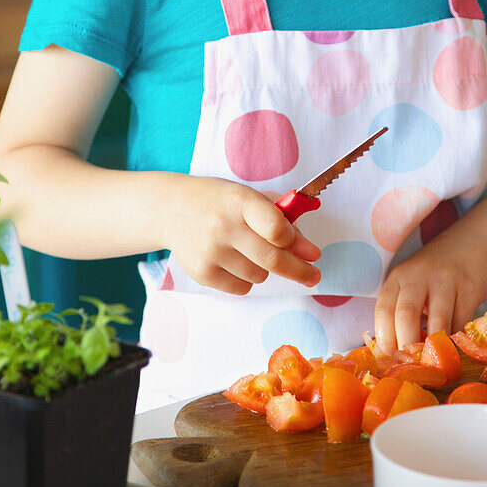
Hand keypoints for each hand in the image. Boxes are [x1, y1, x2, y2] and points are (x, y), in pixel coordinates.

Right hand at [160, 175, 320, 294]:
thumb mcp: (249, 198)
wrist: (172, 209)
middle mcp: (223, 226)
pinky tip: (232, 260)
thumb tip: (309, 252)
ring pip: (260, 276)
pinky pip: (242, 288)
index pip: (276, 227)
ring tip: (246, 249)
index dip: (295, 241)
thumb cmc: (220, 202)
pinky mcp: (202, 273)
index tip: (308, 249)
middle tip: (314, 276)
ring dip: (264, 268)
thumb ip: (282, 220)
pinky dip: (246, 279)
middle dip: (300, 271)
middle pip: (273, 260)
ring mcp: (211, 252)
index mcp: (240, 201)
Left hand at [374, 219, 486, 353]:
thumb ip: (406, 310)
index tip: (391, 361)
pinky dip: (457, 339)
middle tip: (415, 367)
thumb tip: (397, 353)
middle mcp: (418, 276)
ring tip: (437, 363)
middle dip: (408, 347)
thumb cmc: (441, 270)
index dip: (384, 340)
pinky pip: (462, 322)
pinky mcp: (470, 287)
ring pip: (437, 323)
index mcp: (398, 277)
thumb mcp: (415, 282)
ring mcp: (445, 280)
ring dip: (436, 348)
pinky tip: (456, 345)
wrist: (479, 239)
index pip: (383, 310)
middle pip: (405, 316)